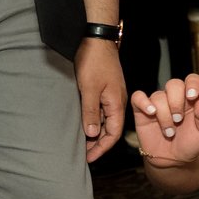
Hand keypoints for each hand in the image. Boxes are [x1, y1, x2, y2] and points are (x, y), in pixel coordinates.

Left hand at [74, 39, 125, 162]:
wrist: (97, 39)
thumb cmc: (94, 61)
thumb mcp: (89, 89)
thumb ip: (91, 112)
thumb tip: (93, 134)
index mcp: (116, 104)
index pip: (113, 134)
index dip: (101, 148)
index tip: (89, 159)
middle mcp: (117, 102)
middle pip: (110, 130)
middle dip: (98, 144)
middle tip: (83, 155)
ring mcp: (111, 96)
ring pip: (106, 121)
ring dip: (95, 133)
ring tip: (81, 143)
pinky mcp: (105, 89)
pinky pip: (102, 111)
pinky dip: (93, 120)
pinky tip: (84, 124)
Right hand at [130, 75, 198, 168]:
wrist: (173, 160)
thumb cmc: (190, 144)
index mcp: (192, 99)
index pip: (193, 80)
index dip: (192, 83)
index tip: (192, 96)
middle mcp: (175, 98)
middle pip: (174, 84)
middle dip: (176, 102)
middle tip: (178, 120)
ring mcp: (158, 103)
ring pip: (158, 96)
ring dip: (164, 115)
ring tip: (169, 132)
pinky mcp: (142, 111)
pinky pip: (138, 97)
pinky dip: (143, 102)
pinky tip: (151, 113)